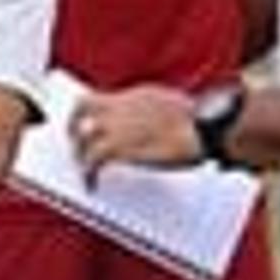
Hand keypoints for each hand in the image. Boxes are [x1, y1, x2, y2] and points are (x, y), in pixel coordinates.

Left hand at [69, 85, 198, 174]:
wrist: (205, 129)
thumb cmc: (200, 124)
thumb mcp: (177, 111)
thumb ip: (160, 116)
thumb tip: (159, 130)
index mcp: (139, 94)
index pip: (107, 98)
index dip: (97, 113)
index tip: (94, 124)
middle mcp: (123, 104)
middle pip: (83, 105)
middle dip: (74, 124)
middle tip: (75, 141)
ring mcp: (118, 124)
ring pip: (81, 135)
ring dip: (79, 153)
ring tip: (83, 169)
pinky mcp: (119, 147)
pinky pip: (92, 161)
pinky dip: (88, 174)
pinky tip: (92, 184)